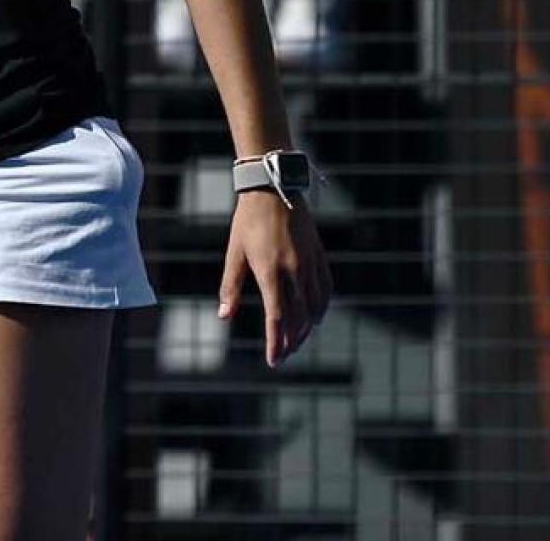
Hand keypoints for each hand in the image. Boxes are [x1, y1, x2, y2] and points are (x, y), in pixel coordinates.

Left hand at [218, 191, 332, 367]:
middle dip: (291, 341)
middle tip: (284, 354)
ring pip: (315, 306)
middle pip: (298, 317)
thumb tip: (224, 316)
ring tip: (297, 339)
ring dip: (307, 328)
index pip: (276, 317)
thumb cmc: (247, 221)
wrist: (272, 188)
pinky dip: (321, 306)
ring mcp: (309, 262)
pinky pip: (325, 288)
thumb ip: (230, 287)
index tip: (273, 360)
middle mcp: (293, 270)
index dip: (275, 342)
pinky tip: (315, 316)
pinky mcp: (318, 254)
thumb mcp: (235, 253)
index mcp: (270, 271)